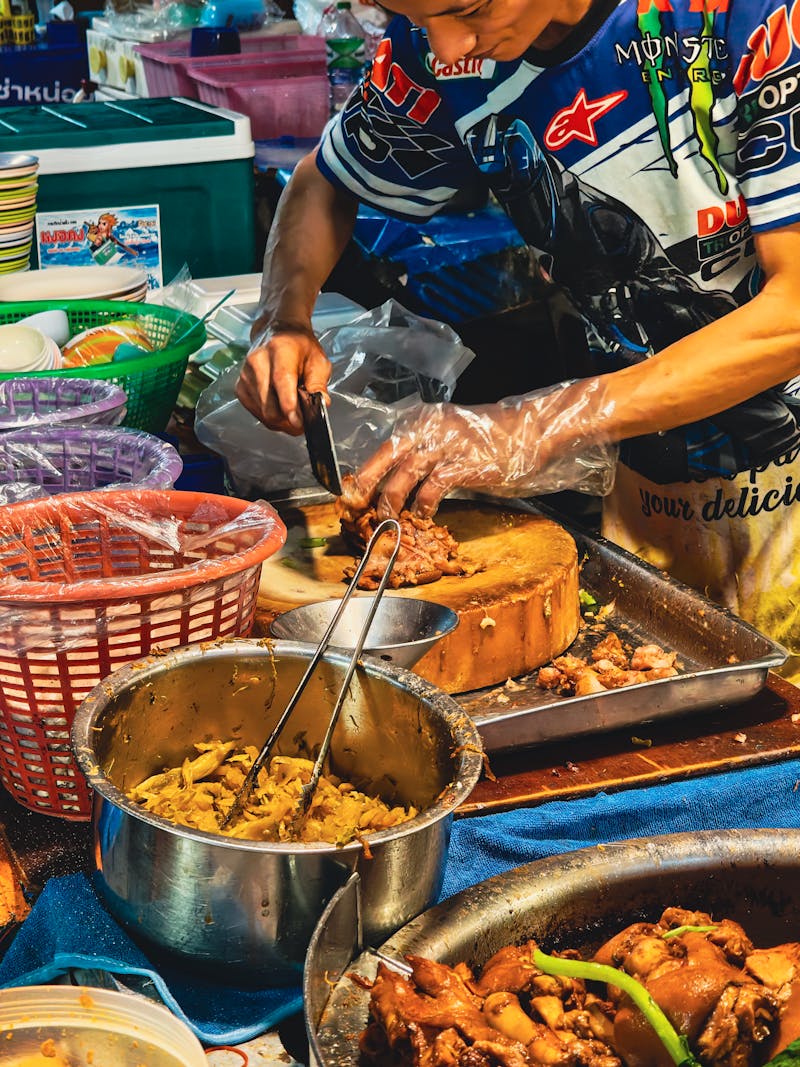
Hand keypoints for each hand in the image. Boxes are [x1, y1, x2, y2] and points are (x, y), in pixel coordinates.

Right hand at [235, 321, 331, 433]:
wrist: (278, 332)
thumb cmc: (299, 345)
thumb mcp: (318, 360)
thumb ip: (319, 384)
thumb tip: (321, 403)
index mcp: (280, 349)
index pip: (281, 382)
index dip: (289, 406)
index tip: (299, 422)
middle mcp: (258, 361)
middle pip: (270, 405)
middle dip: (289, 420)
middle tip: (304, 418)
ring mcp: (246, 375)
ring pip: (263, 413)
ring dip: (281, 419)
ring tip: (293, 406)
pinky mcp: (241, 387)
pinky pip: (256, 413)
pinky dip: (270, 417)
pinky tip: (280, 406)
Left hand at [342, 381, 617, 517]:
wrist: (531, 432)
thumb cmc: (492, 439)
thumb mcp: (451, 440)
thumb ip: (425, 455)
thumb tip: (397, 484)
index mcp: (421, 422)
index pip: (383, 449)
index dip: (364, 474)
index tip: (351, 495)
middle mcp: (427, 429)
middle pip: (383, 459)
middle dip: (364, 488)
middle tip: (353, 510)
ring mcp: (444, 445)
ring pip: (402, 476)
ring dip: (390, 503)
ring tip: (385, 522)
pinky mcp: (461, 464)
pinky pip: (431, 489)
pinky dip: (422, 507)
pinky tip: (421, 519)